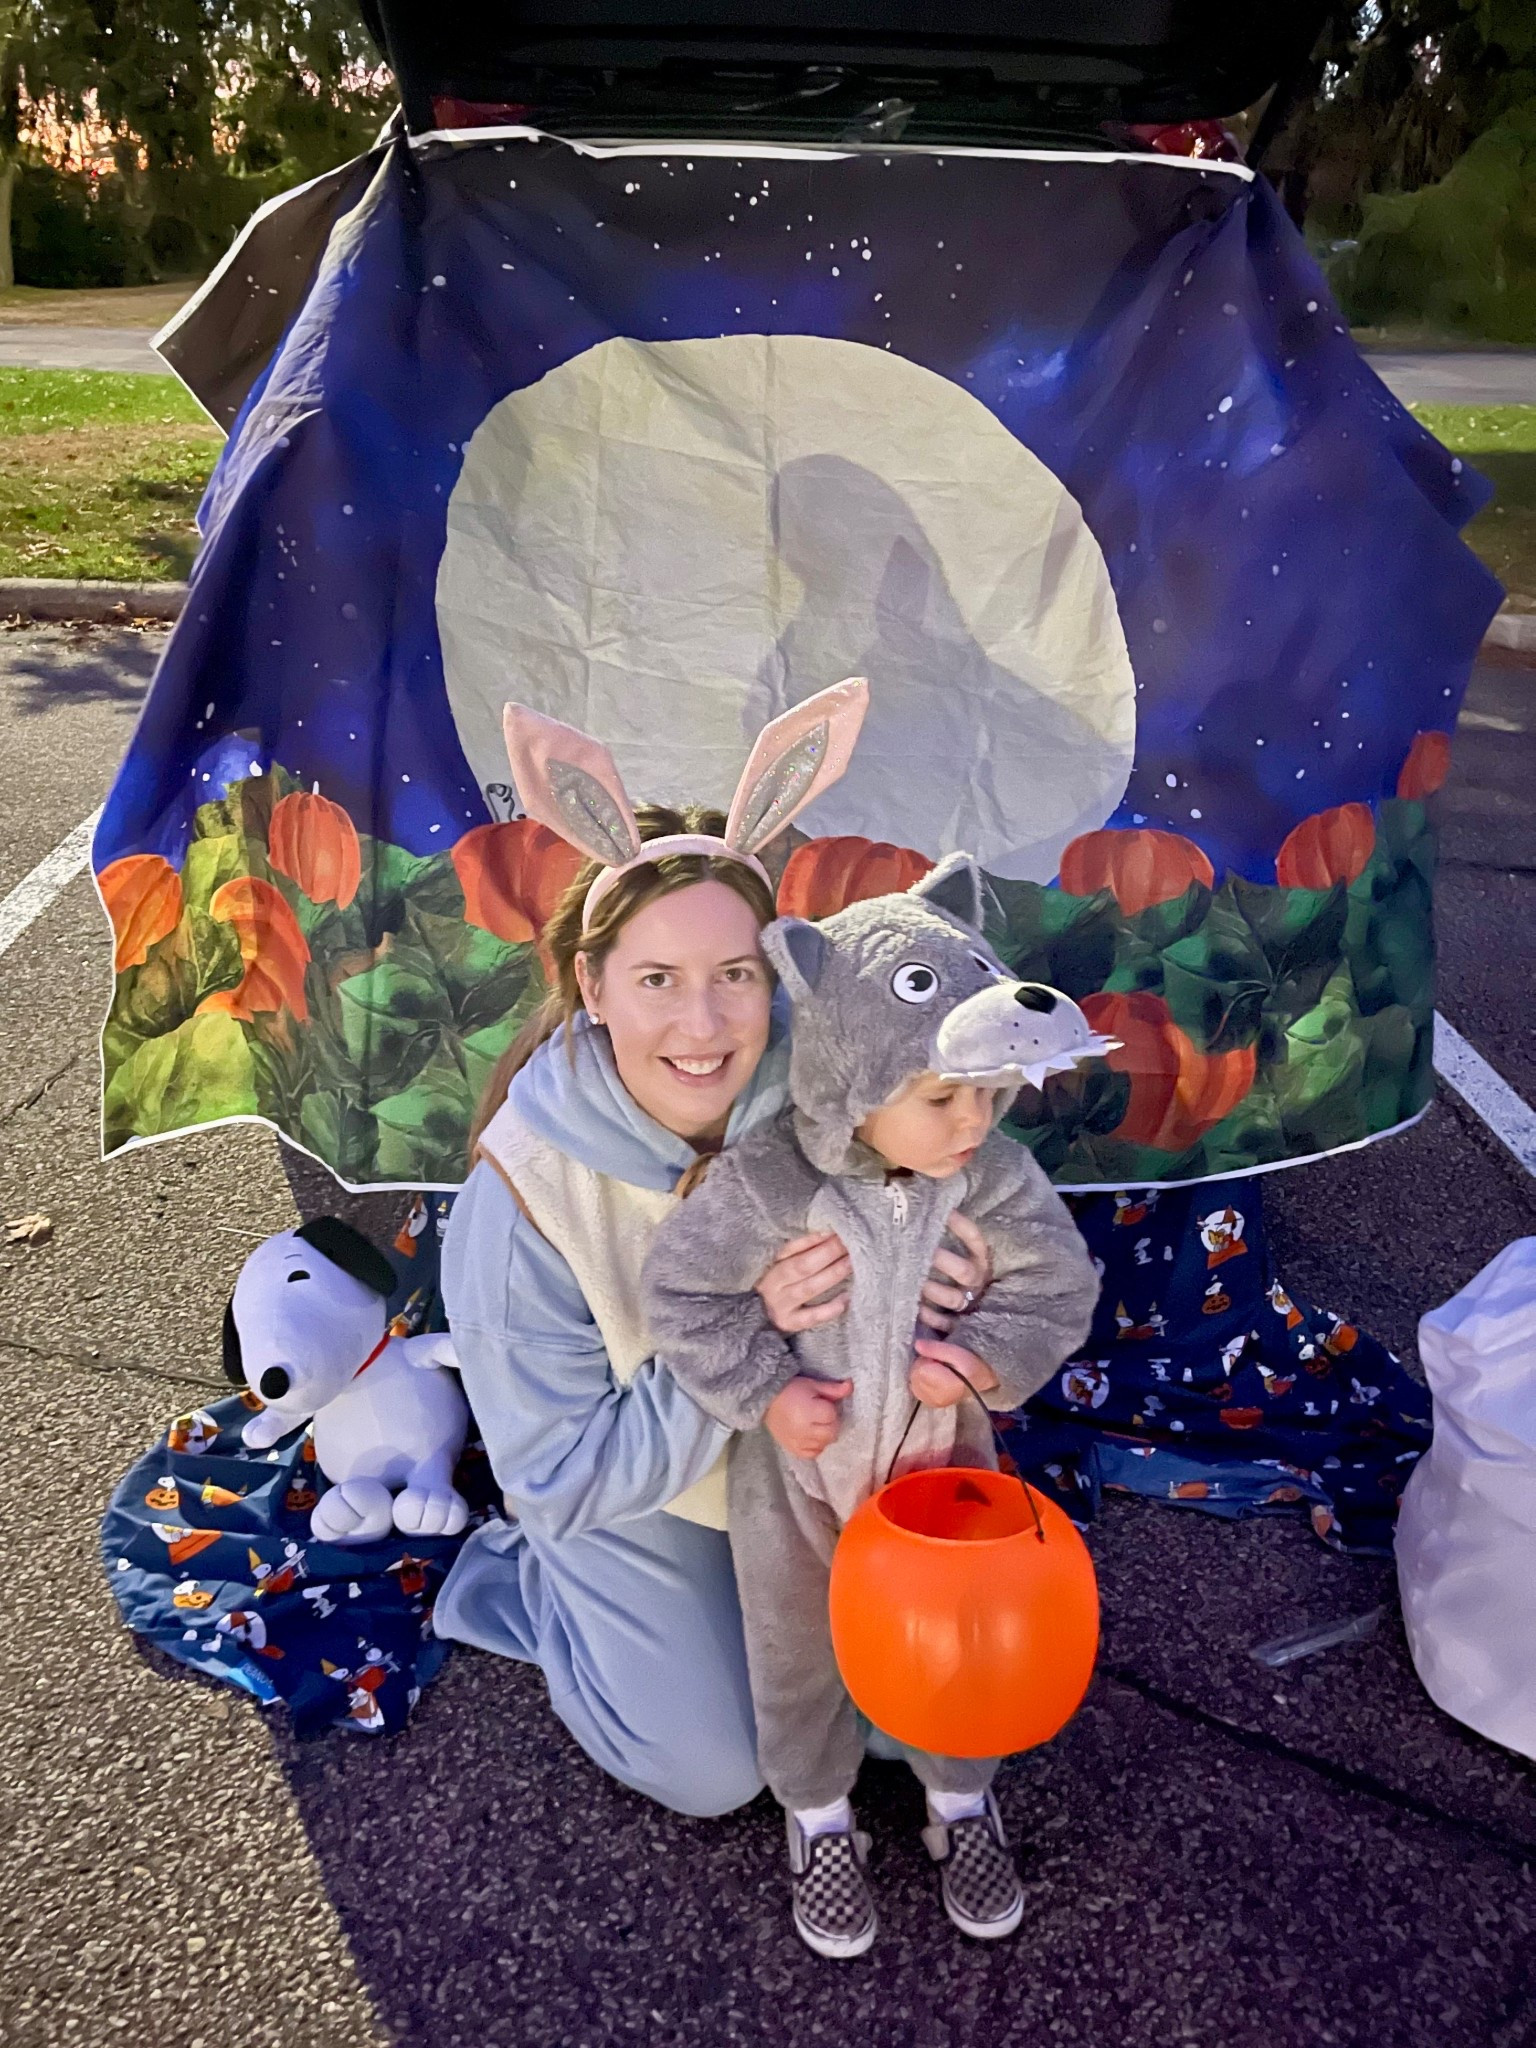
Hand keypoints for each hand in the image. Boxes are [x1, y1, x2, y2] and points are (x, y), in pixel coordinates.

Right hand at [756, 1231, 851, 1334]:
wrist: (763, 1317)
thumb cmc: (781, 1286)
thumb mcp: (783, 1265)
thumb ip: (801, 1251)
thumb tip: (827, 1232)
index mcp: (769, 1266)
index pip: (790, 1249)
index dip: (813, 1240)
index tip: (834, 1231)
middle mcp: (772, 1286)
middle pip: (801, 1267)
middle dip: (827, 1252)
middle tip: (848, 1243)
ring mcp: (780, 1306)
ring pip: (809, 1288)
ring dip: (832, 1274)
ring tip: (851, 1263)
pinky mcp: (789, 1324)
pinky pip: (812, 1317)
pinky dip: (829, 1308)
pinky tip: (846, 1298)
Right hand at [764, 1375, 852, 1458]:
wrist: (766, 1401)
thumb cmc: (791, 1390)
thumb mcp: (812, 1385)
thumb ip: (832, 1389)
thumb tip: (850, 1386)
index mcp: (808, 1411)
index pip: (832, 1416)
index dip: (831, 1409)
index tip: (823, 1404)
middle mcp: (803, 1430)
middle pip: (831, 1433)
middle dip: (831, 1424)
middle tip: (821, 1416)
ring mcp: (798, 1442)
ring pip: (824, 1444)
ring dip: (824, 1435)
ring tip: (816, 1425)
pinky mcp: (793, 1449)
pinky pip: (812, 1454)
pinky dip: (816, 1446)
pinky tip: (812, 1436)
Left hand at [908, 1337, 1000, 1408]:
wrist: (980, 1381)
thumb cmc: (971, 1365)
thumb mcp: (958, 1352)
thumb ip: (937, 1348)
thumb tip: (917, 1345)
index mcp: (947, 1386)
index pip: (920, 1370)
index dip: (927, 1358)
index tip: (938, 1358)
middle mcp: (938, 1398)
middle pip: (915, 1375)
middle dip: (923, 1365)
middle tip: (938, 1362)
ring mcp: (932, 1403)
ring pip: (913, 1381)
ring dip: (921, 1372)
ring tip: (936, 1370)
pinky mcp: (929, 1403)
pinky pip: (914, 1388)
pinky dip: (920, 1381)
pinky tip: (931, 1377)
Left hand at [917, 1210, 992, 1332]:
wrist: (974, 1305)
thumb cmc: (954, 1269)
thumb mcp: (960, 1250)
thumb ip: (945, 1235)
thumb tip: (922, 1207)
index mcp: (980, 1259)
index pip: (974, 1239)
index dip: (960, 1226)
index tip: (944, 1213)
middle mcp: (976, 1280)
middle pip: (964, 1271)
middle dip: (942, 1261)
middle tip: (920, 1251)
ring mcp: (968, 1303)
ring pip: (953, 1298)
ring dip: (933, 1290)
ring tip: (914, 1282)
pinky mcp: (958, 1323)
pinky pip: (945, 1324)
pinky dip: (930, 1317)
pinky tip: (916, 1308)